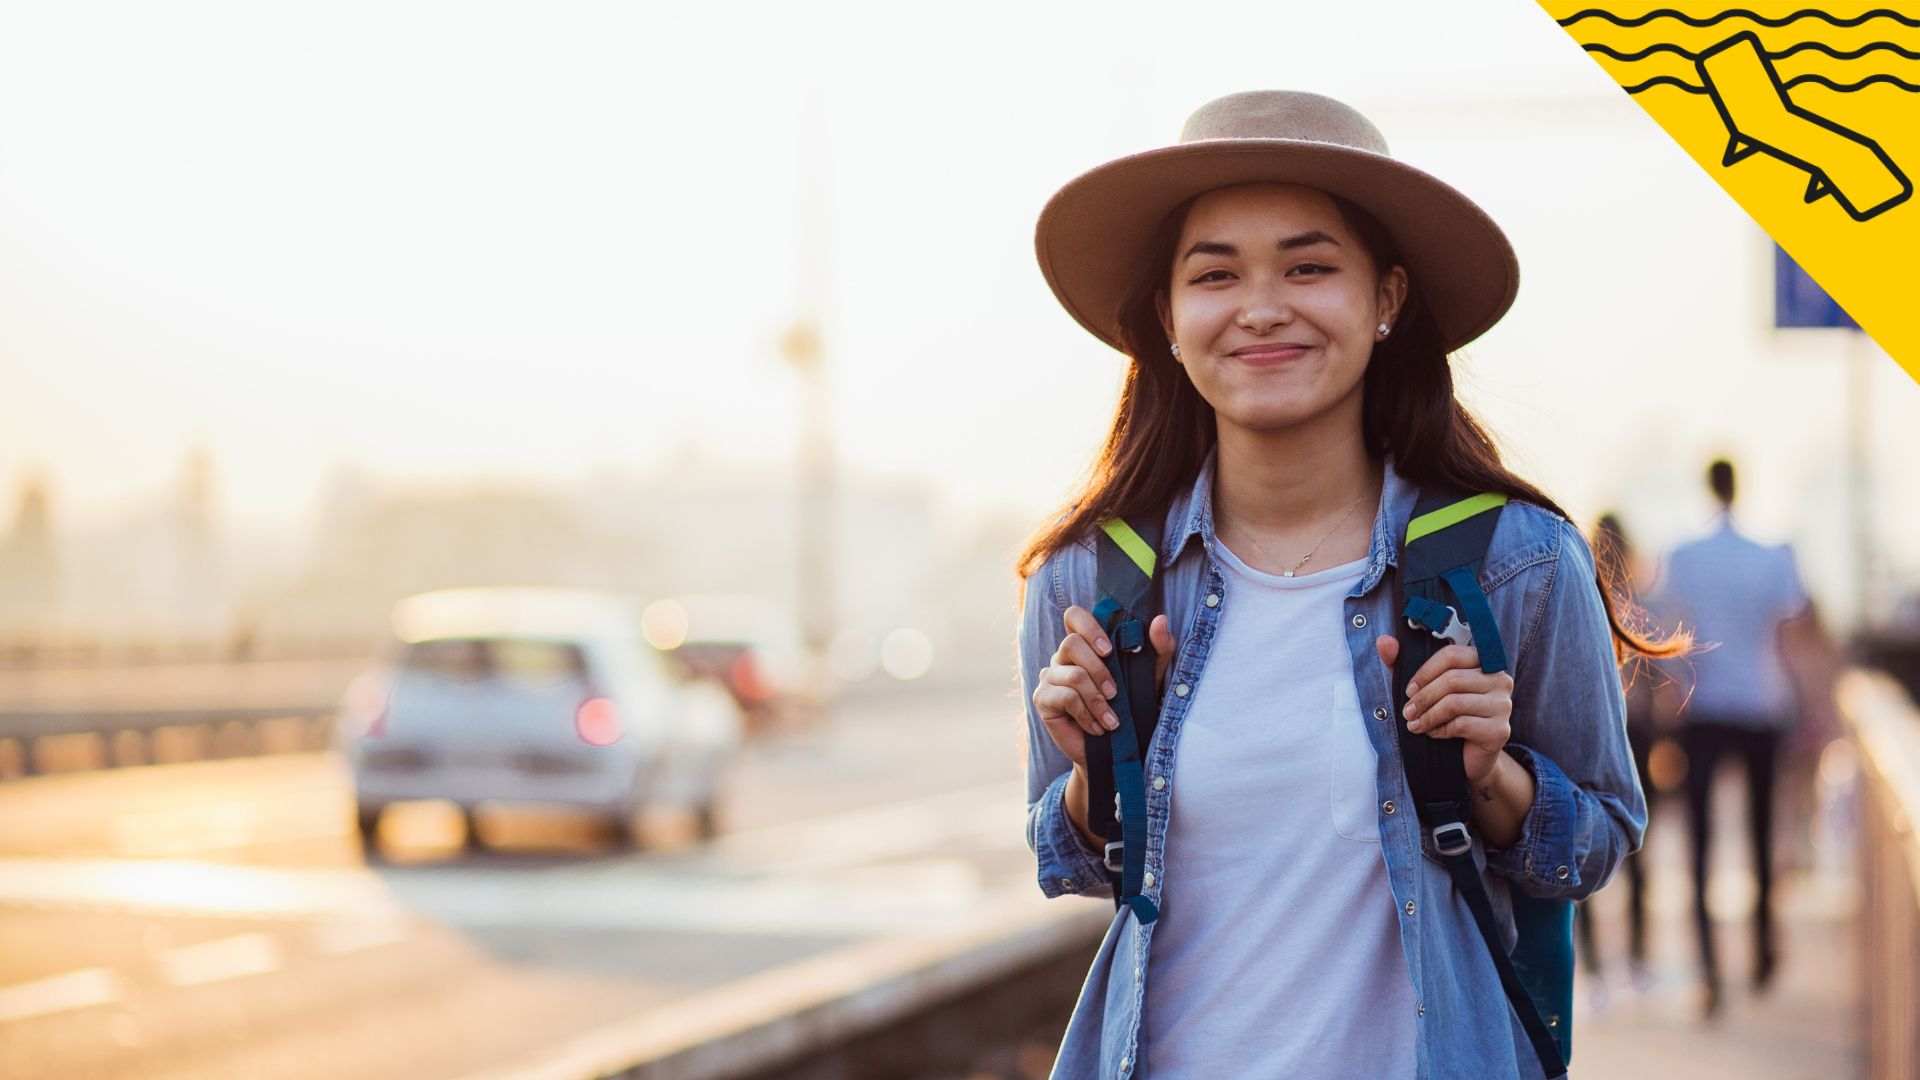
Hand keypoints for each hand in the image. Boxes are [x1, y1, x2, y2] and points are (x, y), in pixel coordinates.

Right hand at [1032, 605, 1175, 769]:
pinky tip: (1096, 728)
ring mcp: (1050, 677)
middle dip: (1098, 669)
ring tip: (1111, 720)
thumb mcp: (1152, 677)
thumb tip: (1160, 619)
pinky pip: (1065, 697)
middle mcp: (1063, 657)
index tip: (1108, 649)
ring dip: (1096, 699)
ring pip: (1072, 674)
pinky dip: (1086, 714)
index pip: (1074, 616)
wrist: (1116, 752)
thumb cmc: (1132, 709)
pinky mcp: (1042, 699)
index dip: (1088, 626)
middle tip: (1115, 692)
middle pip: (1070, 643)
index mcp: (1086, 646)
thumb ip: (1159, 648)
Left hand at [1374, 636, 1512, 787]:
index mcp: (1483, 663)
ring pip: (1455, 703)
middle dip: (1423, 697)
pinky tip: (1433, 733)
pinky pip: (1462, 724)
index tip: (1409, 690)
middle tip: (1407, 712)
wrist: (1466, 757)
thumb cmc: (1445, 716)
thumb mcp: (1421, 688)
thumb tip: (1384, 641)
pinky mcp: (1500, 730)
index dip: (1425, 671)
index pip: (1452, 655)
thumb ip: (1401, 663)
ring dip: (1428, 715)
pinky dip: (1440, 729)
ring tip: (1415, 724)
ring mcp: (1503, 705)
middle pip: (1453, 679)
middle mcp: (1500, 680)